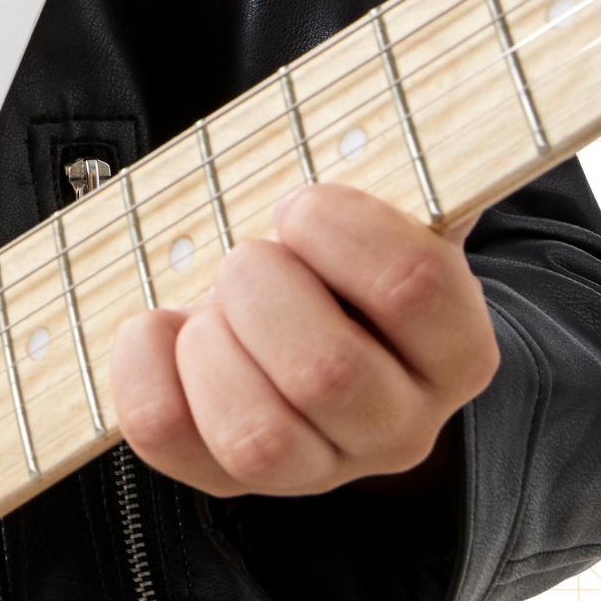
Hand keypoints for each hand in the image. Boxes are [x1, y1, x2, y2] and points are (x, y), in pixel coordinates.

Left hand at [110, 183, 495, 497]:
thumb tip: (406, 119)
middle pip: (327, 372)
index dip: (344, 233)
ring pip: (258, 437)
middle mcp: (400, 427)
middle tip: (247, 257)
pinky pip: (172, 440)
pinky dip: (144, 371)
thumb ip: (406, 168)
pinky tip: (155, 325)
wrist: (295, 307)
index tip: (300, 205)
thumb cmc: (339, 252)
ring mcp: (316, 468)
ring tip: (211, 305)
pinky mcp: (230, 481)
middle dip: (261, 289)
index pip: (415, 291)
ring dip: (213, 344)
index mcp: (455, 351)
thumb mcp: (387, 204)